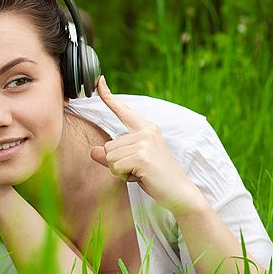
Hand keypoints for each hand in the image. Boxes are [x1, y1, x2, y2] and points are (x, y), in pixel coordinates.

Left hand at [89, 76, 205, 215]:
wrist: (180, 193)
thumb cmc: (157, 178)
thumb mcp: (133, 164)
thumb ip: (112, 156)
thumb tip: (92, 151)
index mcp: (146, 129)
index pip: (123, 111)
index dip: (108, 96)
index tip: (100, 80)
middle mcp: (146, 132)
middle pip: (108, 146)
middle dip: (117, 164)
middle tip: (139, 170)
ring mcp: (144, 143)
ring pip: (110, 157)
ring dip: (120, 171)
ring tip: (141, 174)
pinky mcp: (142, 157)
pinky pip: (115, 167)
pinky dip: (123, 177)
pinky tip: (141, 178)